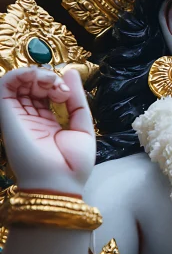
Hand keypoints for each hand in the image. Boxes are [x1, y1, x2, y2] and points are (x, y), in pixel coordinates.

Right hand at [0, 67, 94, 195]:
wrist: (62, 182)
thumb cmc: (74, 162)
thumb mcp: (82, 124)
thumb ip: (77, 98)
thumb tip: (71, 71)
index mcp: (46, 122)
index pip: (44, 93)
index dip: (56, 85)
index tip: (68, 92)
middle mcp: (29, 119)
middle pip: (30, 87)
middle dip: (47, 78)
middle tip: (59, 87)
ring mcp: (18, 118)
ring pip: (16, 84)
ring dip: (34, 74)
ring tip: (50, 81)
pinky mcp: (7, 117)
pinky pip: (4, 88)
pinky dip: (18, 75)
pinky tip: (36, 76)